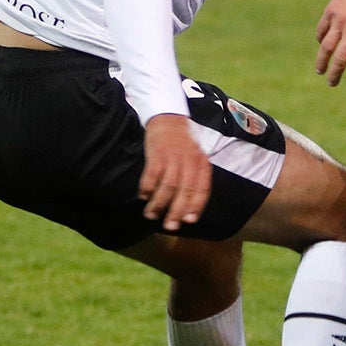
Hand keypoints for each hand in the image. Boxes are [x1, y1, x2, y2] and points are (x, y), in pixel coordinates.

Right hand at [139, 113, 211, 230]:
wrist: (169, 119)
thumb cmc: (182, 146)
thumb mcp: (195, 160)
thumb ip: (195, 180)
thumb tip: (189, 208)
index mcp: (202, 164)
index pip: (202, 189)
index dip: (196, 206)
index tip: (188, 221)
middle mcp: (189, 161)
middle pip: (185, 191)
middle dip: (176, 211)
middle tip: (169, 226)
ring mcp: (173, 157)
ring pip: (168, 186)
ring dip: (159, 203)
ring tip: (151, 215)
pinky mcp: (157, 153)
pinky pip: (152, 174)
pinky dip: (147, 188)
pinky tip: (143, 196)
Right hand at [315, 0, 345, 85]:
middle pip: (341, 58)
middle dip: (336, 74)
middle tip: (332, 83)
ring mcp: (340, 20)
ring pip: (326, 47)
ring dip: (322, 62)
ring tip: (320, 71)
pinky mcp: (330, 12)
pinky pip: (322, 31)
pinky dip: (320, 39)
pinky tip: (322, 45)